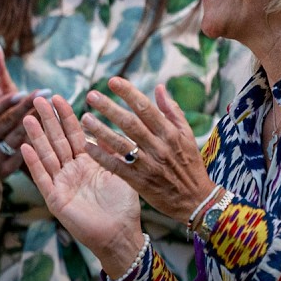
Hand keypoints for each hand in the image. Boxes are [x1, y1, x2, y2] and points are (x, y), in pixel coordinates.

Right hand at [0, 89, 42, 208]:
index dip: (6, 103)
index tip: (22, 92)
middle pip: (6, 123)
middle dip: (26, 106)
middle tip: (42, 93)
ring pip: (17, 137)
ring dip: (34, 122)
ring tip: (47, 109)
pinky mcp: (4, 171)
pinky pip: (22, 152)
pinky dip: (32, 140)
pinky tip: (44, 129)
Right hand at [21, 95, 143, 270]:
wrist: (121, 234)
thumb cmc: (124, 205)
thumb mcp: (121, 171)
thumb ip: (112, 150)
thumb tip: (111, 126)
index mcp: (88, 162)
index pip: (74, 134)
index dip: (66, 116)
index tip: (57, 98)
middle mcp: (71, 170)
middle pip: (57, 140)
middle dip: (48, 120)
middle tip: (37, 99)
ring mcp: (61, 184)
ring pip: (47, 155)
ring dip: (37, 137)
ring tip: (27, 118)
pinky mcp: (55, 199)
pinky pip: (43, 178)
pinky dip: (34, 163)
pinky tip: (25, 148)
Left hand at [80, 77, 215, 222]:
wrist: (195, 200)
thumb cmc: (190, 165)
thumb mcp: (187, 135)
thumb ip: (172, 111)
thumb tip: (159, 87)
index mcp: (170, 133)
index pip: (146, 108)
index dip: (128, 93)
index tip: (112, 81)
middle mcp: (159, 146)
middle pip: (130, 123)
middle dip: (109, 108)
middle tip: (91, 95)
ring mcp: (148, 164)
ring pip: (120, 144)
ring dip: (101, 130)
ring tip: (85, 118)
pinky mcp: (139, 181)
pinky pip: (116, 166)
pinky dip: (101, 156)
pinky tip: (86, 147)